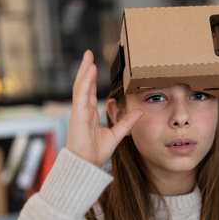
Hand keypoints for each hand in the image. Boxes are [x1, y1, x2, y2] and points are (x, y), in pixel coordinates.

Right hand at [66, 50, 142, 166]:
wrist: (86, 165)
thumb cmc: (95, 153)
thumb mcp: (116, 135)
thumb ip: (127, 122)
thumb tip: (140, 111)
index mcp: (90, 114)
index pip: (90, 91)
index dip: (91, 79)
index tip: (94, 66)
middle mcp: (83, 110)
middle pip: (84, 85)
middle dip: (86, 69)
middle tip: (89, 54)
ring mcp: (79, 111)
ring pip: (81, 86)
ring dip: (85, 70)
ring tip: (88, 56)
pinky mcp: (78, 114)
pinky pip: (82, 94)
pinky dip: (85, 81)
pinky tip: (89, 69)